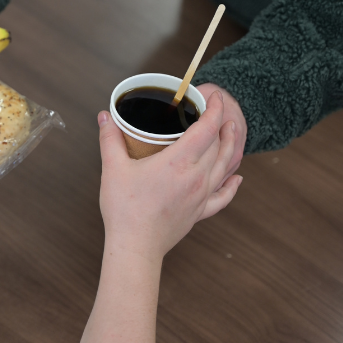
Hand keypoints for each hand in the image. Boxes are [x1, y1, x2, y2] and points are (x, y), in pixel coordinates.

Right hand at [98, 91, 242, 262]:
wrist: (135, 247)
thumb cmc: (124, 209)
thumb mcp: (113, 168)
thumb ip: (110, 139)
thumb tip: (105, 116)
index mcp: (178, 162)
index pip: (207, 128)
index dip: (215, 109)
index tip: (216, 96)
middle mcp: (196, 177)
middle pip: (219, 145)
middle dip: (222, 124)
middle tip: (218, 110)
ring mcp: (201, 196)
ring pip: (225, 166)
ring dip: (231, 146)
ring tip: (232, 131)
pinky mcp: (200, 212)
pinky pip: (223, 196)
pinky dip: (232, 185)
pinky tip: (237, 178)